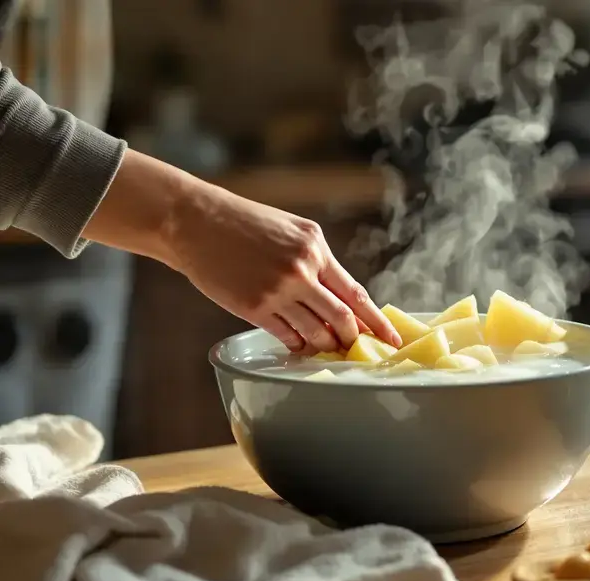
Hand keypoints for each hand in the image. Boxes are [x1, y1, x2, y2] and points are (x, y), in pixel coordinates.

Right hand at [164, 184, 401, 353]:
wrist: (196, 221)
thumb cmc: (245, 224)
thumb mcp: (293, 230)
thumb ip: (319, 260)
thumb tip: (342, 296)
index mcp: (316, 249)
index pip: (356, 294)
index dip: (377, 322)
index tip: (393, 339)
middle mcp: (301, 271)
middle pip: (341, 319)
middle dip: (352, 339)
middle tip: (356, 350)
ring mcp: (277, 291)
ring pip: (315, 332)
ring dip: (324, 345)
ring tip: (326, 347)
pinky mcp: (253, 307)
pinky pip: (286, 336)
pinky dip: (297, 344)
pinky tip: (299, 344)